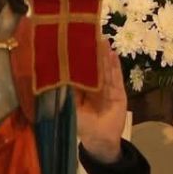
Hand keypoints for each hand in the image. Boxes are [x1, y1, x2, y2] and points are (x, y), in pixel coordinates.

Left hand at [75, 40, 128, 163]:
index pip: (76, 70)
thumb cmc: (81, 125)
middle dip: (91, 51)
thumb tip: (53, 72)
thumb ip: (64, 91)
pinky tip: (113, 54)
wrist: (100, 140)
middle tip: (88, 33)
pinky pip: (117, 77)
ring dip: (103, 55)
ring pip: (104, 69)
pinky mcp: (119, 92)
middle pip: (92, 66)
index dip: (74, 57)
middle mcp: (92, 86)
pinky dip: (115, 66)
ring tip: (102, 39)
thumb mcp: (68, 107)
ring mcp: (107, 88)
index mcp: (78, 90)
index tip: (71, 41)